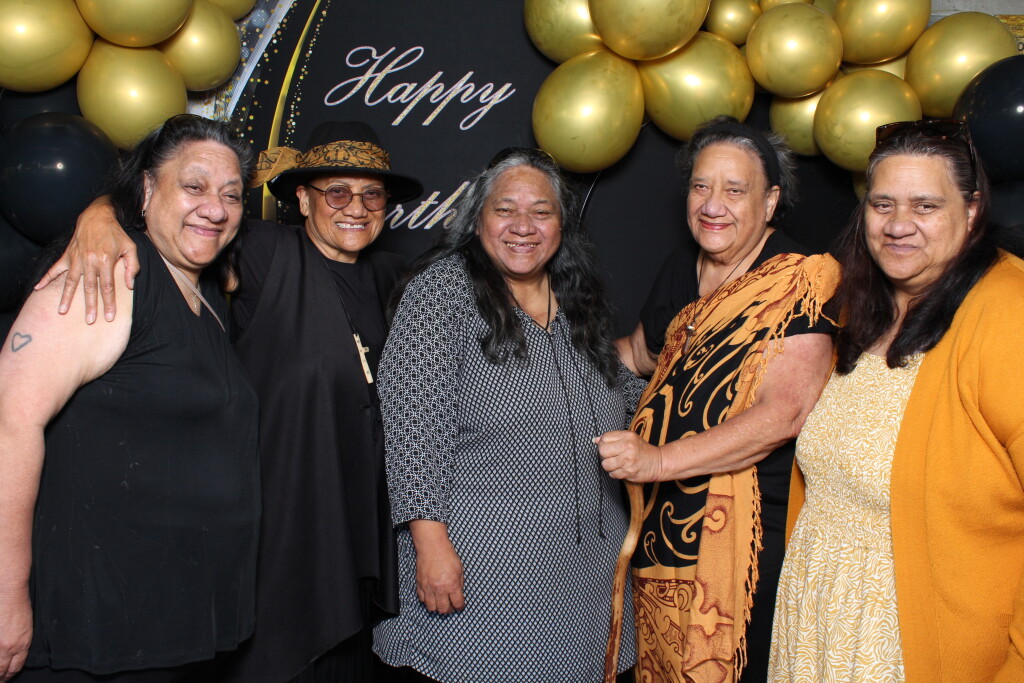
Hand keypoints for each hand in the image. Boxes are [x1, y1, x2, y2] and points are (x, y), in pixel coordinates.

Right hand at [0, 589, 30, 681]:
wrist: (8, 593)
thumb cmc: (18, 606)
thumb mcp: (26, 628)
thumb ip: (20, 643)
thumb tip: (12, 654)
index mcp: (22, 644)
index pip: (15, 667)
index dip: (9, 674)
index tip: (6, 677)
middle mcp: (8, 647)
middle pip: (1, 670)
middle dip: (0, 677)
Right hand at [34, 197, 137, 323]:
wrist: (98, 215)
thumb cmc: (116, 234)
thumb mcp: (131, 248)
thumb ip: (132, 267)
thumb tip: (129, 285)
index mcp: (105, 260)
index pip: (108, 286)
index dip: (109, 302)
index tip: (109, 316)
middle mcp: (89, 260)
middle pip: (89, 288)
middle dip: (90, 305)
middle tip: (89, 321)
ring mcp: (76, 258)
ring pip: (71, 281)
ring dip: (67, 297)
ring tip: (62, 311)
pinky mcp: (67, 255)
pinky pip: (55, 268)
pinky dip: (46, 278)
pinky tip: (38, 288)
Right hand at [413, 537, 464, 614]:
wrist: (432, 546)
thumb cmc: (446, 555)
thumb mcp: (459, 569)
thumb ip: (459, 583)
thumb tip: (458, 593)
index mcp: (452, 584)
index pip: (457, 603)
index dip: (460, 607)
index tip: (459, 606)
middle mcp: (439, 588)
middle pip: (443, 609)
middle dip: (449, 610)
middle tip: (450, 606)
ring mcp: (428, 588)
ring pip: (431, 607)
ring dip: (437, 607)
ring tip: (440, 602)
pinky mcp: (420, 584)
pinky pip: (422, 599)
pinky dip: (427, 600)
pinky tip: (431, 596)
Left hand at [596, 431, 663, 481]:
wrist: (658, 462)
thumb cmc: (642, 450)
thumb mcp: (630, 438)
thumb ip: (613, 438)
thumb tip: (595, 439)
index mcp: (627, 436)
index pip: (604, 438)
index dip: (603, 443)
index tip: (608, 447)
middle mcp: (628, 447)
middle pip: (602, 451)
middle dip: (604, 455)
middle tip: (611, 456)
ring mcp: (628, 460)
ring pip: (605, 464)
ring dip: (609, 465)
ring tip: (616, 463)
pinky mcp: (629, 472)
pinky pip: (612, 474)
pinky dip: (615, 473)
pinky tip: (621, 469)